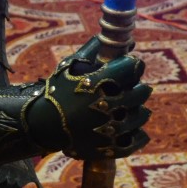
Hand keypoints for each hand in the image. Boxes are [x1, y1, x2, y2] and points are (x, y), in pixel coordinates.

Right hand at [26, 37, 151, 159]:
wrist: (44, 125)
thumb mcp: (70, 65)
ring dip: (136, 109)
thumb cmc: (57, 91)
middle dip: (135, 87)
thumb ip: (95, 49)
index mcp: (98, 83)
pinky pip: (138, 138)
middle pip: (142, 91)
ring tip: (124, 108)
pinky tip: (128, 126)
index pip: (133, 66)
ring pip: (142, 115)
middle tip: (125, 88)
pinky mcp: (112, 148)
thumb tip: (122, 39)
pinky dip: (136, 132)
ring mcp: (111, 129)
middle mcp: (108, 105)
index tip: (128, 66)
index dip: (131, 64)